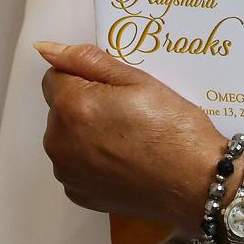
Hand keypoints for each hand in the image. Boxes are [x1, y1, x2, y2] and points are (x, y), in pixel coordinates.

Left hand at [36, 42, 224, 228]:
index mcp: (71, 106)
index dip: (89, 79)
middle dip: (87, 107)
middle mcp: (58, 141)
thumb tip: (46, 49)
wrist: (197, 184)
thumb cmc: (175, 129)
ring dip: (88, 135)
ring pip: (68, 138)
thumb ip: (88, 61)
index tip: (120, 93)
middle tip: (131, 117)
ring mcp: (66, 172)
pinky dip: (94, 162)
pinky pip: (77, 166)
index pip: (57, 76)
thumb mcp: (139, 81)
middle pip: (61, 109)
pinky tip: (126, 163)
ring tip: (131, 142)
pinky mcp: (78, 194)